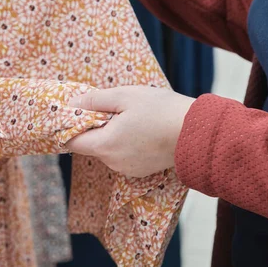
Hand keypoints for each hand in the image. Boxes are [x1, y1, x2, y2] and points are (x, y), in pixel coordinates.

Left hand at [66, 86, 194, 177]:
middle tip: (112, 108)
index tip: (78, 111)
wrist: (197, 132)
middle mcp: (113, 162)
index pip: (72, 142)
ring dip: (112, 134)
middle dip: (96, 126)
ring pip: (108, 150)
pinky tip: (142, 129)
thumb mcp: (125, 96)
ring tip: (132, 117)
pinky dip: (126, 142)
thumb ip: (94, 100)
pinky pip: (123, 155)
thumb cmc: (161, 110)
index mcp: (105, 145)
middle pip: (91, 145)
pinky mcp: (141, 170)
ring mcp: (128, 169)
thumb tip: (71, 104)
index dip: (70, 126)